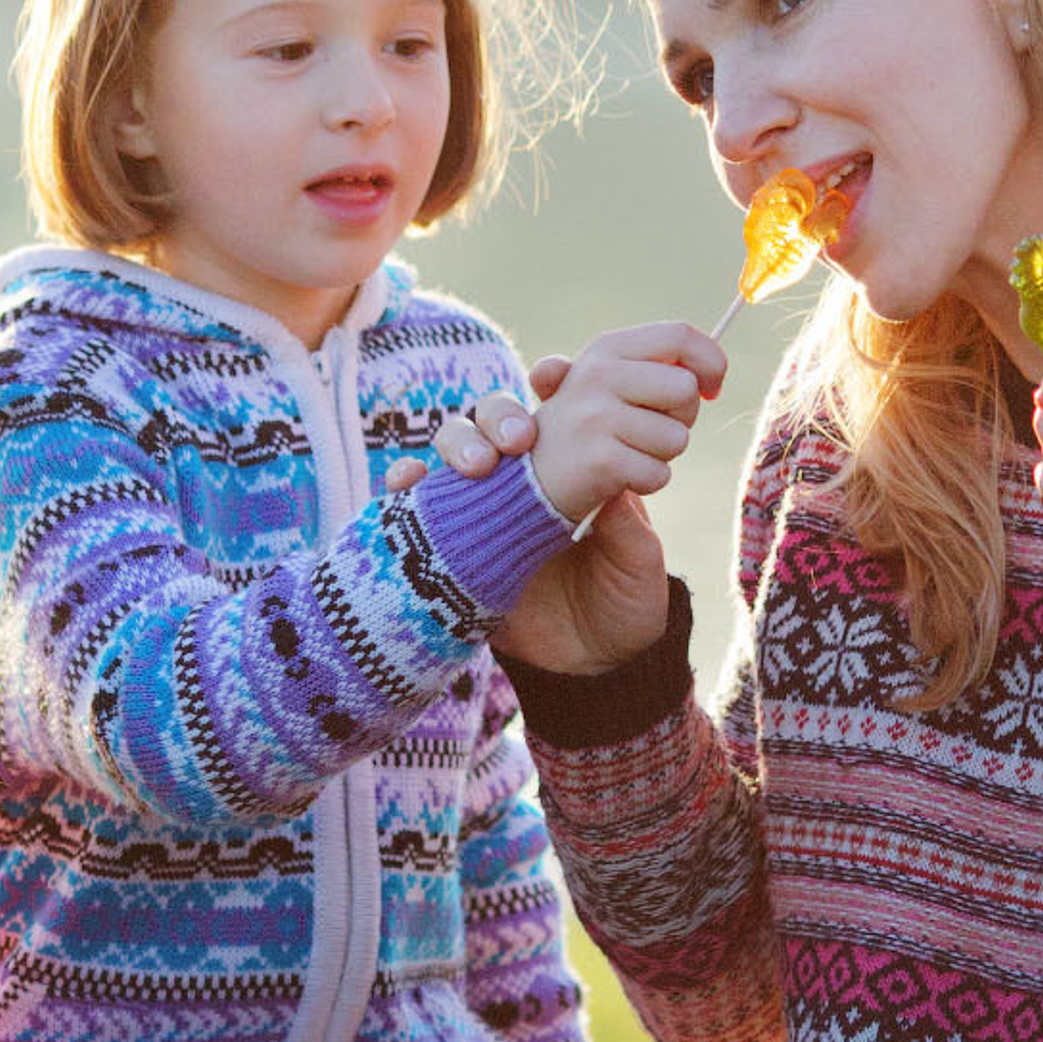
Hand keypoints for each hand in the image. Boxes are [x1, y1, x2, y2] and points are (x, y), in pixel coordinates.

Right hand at [386, 352, 683, 674]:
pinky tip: (409, 485)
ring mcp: (485, 506)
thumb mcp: (637, 565)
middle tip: (519, 438)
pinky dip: (405, 484)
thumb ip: (626, 528)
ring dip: (458, 442)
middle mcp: (525, 478)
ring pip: (453, 446)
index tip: (553, 375)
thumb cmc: (623, 607)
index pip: (557, 407)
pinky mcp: (452, 541)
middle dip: (498, 413)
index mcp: (575, 468)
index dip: (551, 381)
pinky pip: (415, 502)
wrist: (590, 667)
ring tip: (478, 466)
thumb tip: (612, 489)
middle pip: (494, 417)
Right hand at [518, 323, 724, 525]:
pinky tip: (617, 478)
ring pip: (677, 438)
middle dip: (683, 418)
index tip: (711, 390)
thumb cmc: (588, 429)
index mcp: (606, 349)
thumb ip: (656, 367)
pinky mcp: (599, 460)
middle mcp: (597, 375)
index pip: (679, 336)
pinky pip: (658, 474)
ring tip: (626, 454)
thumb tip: (709, 376)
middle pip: (686, 389)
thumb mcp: (611, 383)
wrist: (532, 481)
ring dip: (662, 456)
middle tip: (649, 432)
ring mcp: (595, 417)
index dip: (710, 362)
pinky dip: (646, 483)